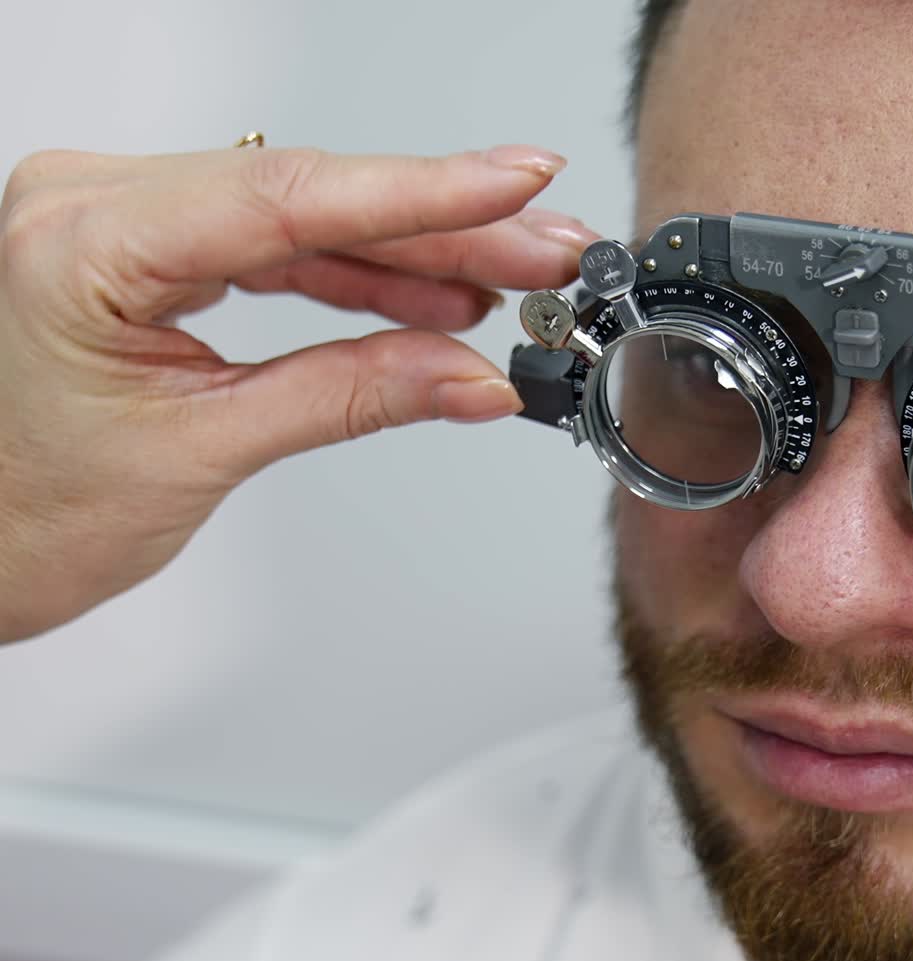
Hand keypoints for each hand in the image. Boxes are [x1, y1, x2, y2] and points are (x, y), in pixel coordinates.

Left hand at [0, 142, 593, 641]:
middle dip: (444, 222)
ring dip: (415, 250)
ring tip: (512, 278)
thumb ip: (346, 397)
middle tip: (547, 246)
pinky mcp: (150, 253)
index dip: (421, 190)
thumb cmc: (29, 508)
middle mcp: (96, 206)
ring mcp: (123, 222)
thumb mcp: (205, 451)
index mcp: (83, 243)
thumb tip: (465, 377)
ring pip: (304, 218)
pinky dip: (359, 276)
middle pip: (310, 196)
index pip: (286, 197)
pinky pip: (274, 248)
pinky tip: (434, 293)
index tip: (516, 185)